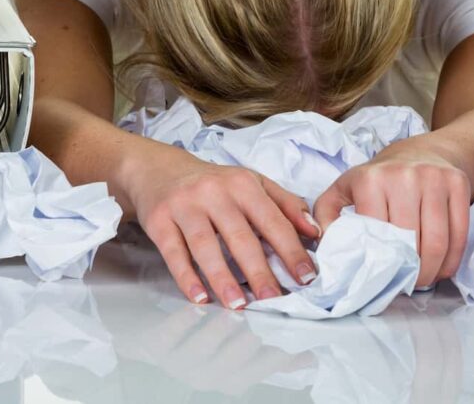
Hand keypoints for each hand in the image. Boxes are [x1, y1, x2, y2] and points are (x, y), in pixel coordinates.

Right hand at [131, 147, 319, 308]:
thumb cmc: (213, 183)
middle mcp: (214, 192)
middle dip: (259, 271)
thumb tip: (314, 232)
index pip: (272, 220)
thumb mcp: (252, 183)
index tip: (306, 277)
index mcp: (243, 184)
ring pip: (205, 246)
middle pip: (240, 237)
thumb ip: (285, 204)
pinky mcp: (159, 221)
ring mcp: (185, 206)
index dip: (291, 250)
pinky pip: (174, 253)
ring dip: (223, 278)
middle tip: (273, 299)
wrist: (158, 169)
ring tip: (238, 305)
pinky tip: (200, 297)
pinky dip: (187, 277)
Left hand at [313, 142, 470, 288]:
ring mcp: (433, 178)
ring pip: (437, 241)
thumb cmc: (379, 178)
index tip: (381, 279)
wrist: (421, 151)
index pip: (377, 236)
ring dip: (432, 271)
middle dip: (409, 273)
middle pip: (410, 242)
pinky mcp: (457, 182)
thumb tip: (324, 245)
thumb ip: (326, 215)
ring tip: (423, 279)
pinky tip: (442, 268)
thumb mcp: (343, 189)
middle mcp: (403, 176)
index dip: (380, 264)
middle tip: (406, 284)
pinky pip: (459, 232)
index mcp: (370, 180)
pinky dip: (452, 259)